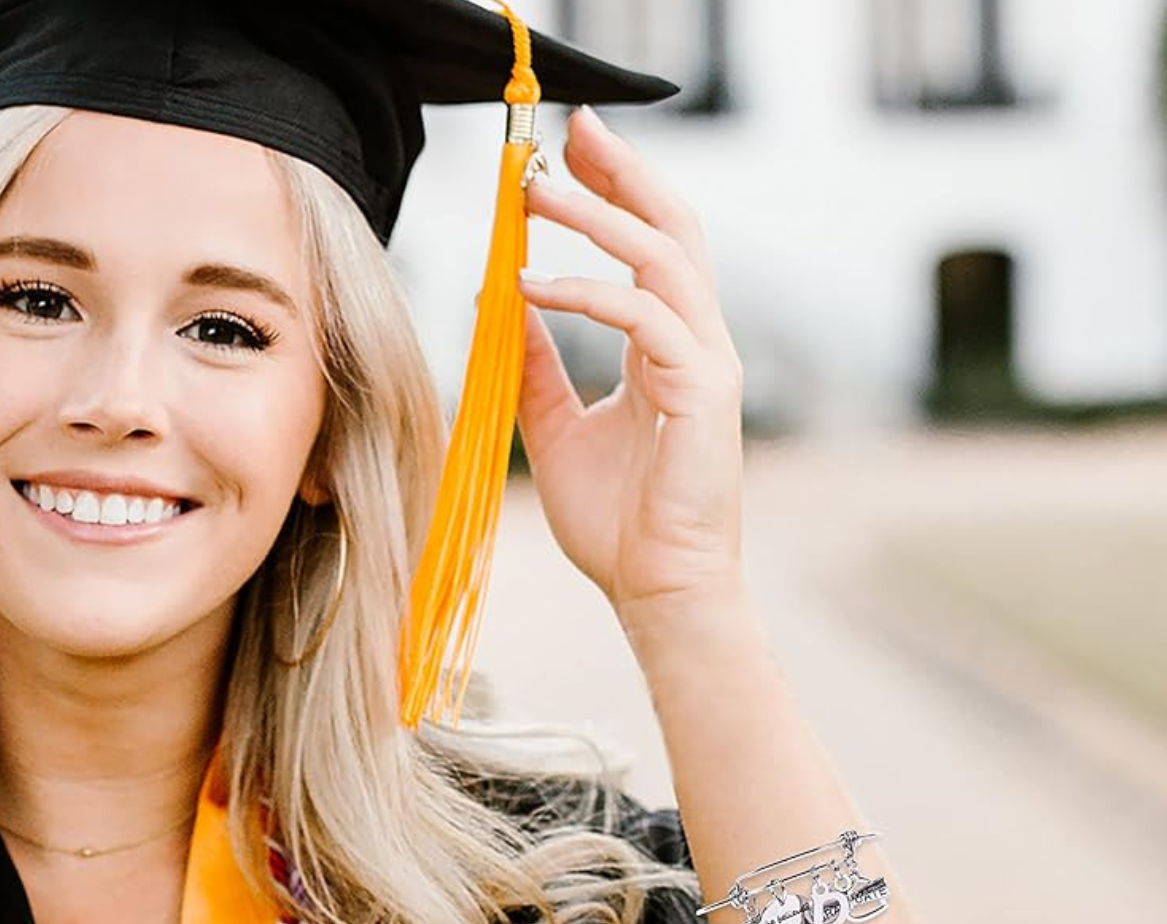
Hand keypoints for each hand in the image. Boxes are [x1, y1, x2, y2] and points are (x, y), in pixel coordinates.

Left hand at [516, 106, 745, 619]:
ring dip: (598, 216)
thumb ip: (536, 363)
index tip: (566, 152)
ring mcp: (707, 364)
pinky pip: (643, 320)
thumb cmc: (616, 522)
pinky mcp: (705, 394)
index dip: (614, 190)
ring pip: (662, 258)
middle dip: (623, 172)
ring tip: (537, 190)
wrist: (654, 591)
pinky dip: (585, 295)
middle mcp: (697, 342)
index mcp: (669, 345)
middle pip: (671, 227)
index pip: (649, 244)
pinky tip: (531, 285)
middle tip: (571, 129)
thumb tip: (498, 299)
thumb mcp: (557, 426)